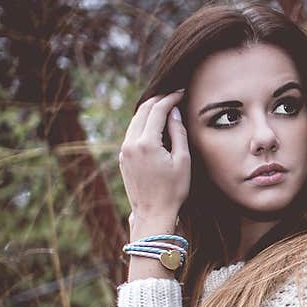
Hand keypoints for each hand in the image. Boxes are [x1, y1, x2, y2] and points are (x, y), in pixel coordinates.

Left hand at [119, 89, 190, 219]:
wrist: (153, 213)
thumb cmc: (173, 191)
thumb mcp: (183, 161)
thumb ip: (178, 133)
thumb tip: (174, 113)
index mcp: (146, 143)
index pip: (157, 111)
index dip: (170, 99)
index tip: (181, 93)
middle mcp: (131, 144)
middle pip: (143, 111)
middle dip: (158, 101)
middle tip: (173, 96)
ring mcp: (124, 151)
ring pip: (135, 121)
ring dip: (149, 111)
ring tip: (165, 107)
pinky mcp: (123, 158)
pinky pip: (132, 133)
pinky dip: (143, 124)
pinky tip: (154, 125)